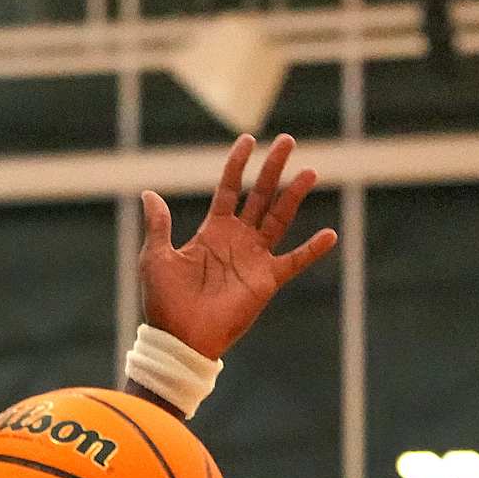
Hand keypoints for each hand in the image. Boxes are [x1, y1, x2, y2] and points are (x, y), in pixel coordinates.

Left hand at [138, 133, 338, 358]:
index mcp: (212, 231)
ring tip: (309, 171)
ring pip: (279, 218)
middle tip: (287, 141)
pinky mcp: (266, 280)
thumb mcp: (155, 257)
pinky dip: (312, 249)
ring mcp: (254, 258)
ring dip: (294, 195)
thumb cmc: (164, 301)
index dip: (238, 165)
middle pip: (260, 196)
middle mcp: (237, 240)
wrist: (179, 337)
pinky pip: (294, 261)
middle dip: (273, 168)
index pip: (229, 189)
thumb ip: (158, 225)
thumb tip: (148, 194)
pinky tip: (330, 234)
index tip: (248, 140)